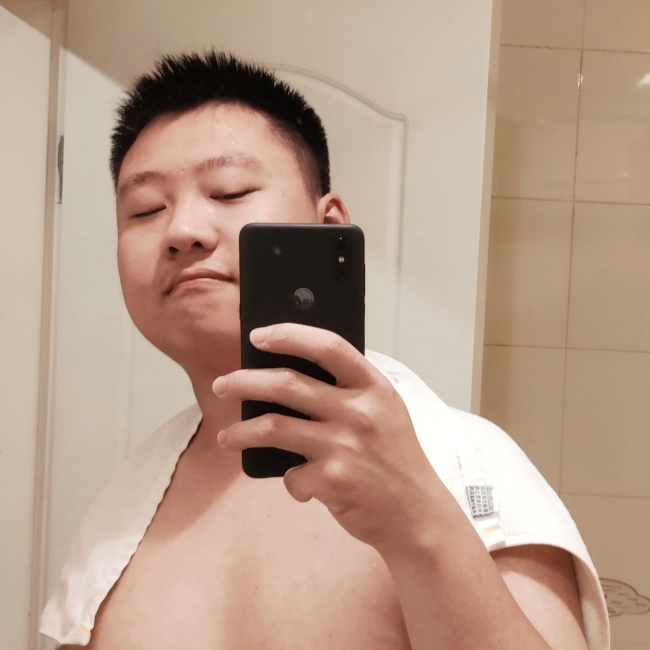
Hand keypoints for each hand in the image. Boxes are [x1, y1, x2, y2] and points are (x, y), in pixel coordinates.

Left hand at [212, 323, 445, 552]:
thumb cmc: (395, 458)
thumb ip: (349, 392)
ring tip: (226, 437)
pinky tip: (297, 483)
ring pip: (273, 427)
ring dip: (240, 432)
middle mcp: (359, 412)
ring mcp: (344, 446)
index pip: (328, 347)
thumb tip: (290, 378)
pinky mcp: (332, 480)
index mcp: (373, 388)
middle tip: (222, 385)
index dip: (289, 335)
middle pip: (287, 384)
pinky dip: (288, 480)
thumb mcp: (384, 413)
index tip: (259, 335)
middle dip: (244, 381)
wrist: (416, 513)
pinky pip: (290, 475)